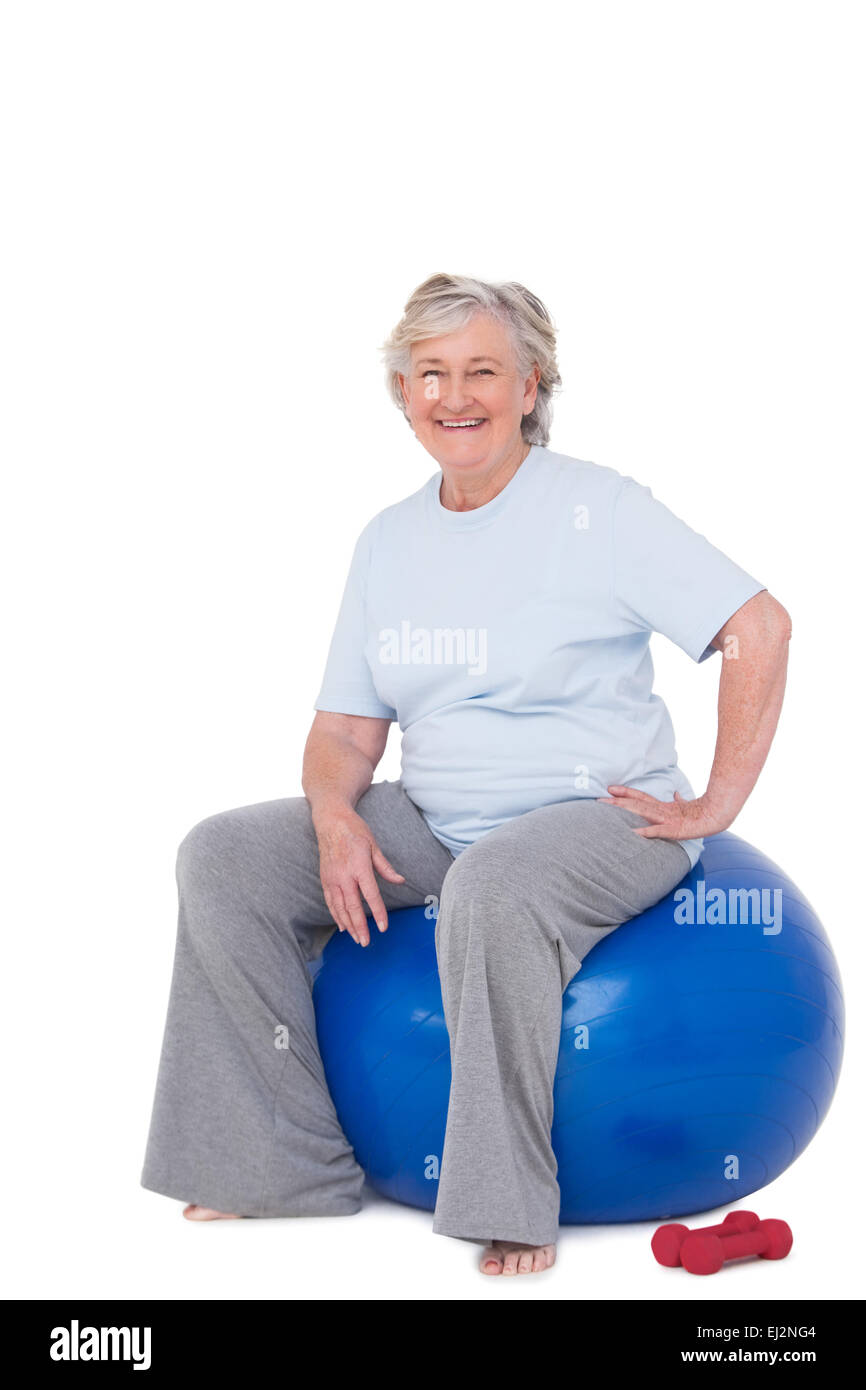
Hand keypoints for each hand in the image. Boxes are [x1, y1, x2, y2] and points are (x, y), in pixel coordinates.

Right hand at [314, 807, 404, 946]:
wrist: (330, 821)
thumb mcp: (374, 846)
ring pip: (339, 908)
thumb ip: (385, 867)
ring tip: (357, 939)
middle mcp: (343, 875)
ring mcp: (332, 878)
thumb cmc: (354, 831)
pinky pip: (330, 902)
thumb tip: (400, 881)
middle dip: (360, 927)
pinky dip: (336, 915)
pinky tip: (343, 926)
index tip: (383, 927)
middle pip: (352, 907)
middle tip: (366, 943)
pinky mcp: (325, 879)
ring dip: (348, 925)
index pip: (370, 895)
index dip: (378, 913)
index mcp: (359, 867)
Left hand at [598, 786, 733, 840]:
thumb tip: (676, 794)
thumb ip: (679, 801)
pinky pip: (659, 831)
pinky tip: (635, 833)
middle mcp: (662, 811)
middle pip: (635, 804)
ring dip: (625, 809)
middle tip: (598, 800)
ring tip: (608, 807)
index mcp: (664, 807)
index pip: (641, 797)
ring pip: (642, 812)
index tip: (610, 789)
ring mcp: (667, 819)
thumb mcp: (687, 806)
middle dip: (616, 802)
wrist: (718, 816)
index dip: (626, 793)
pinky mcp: (675, 829)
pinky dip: (647, 832)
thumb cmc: (703, 812)